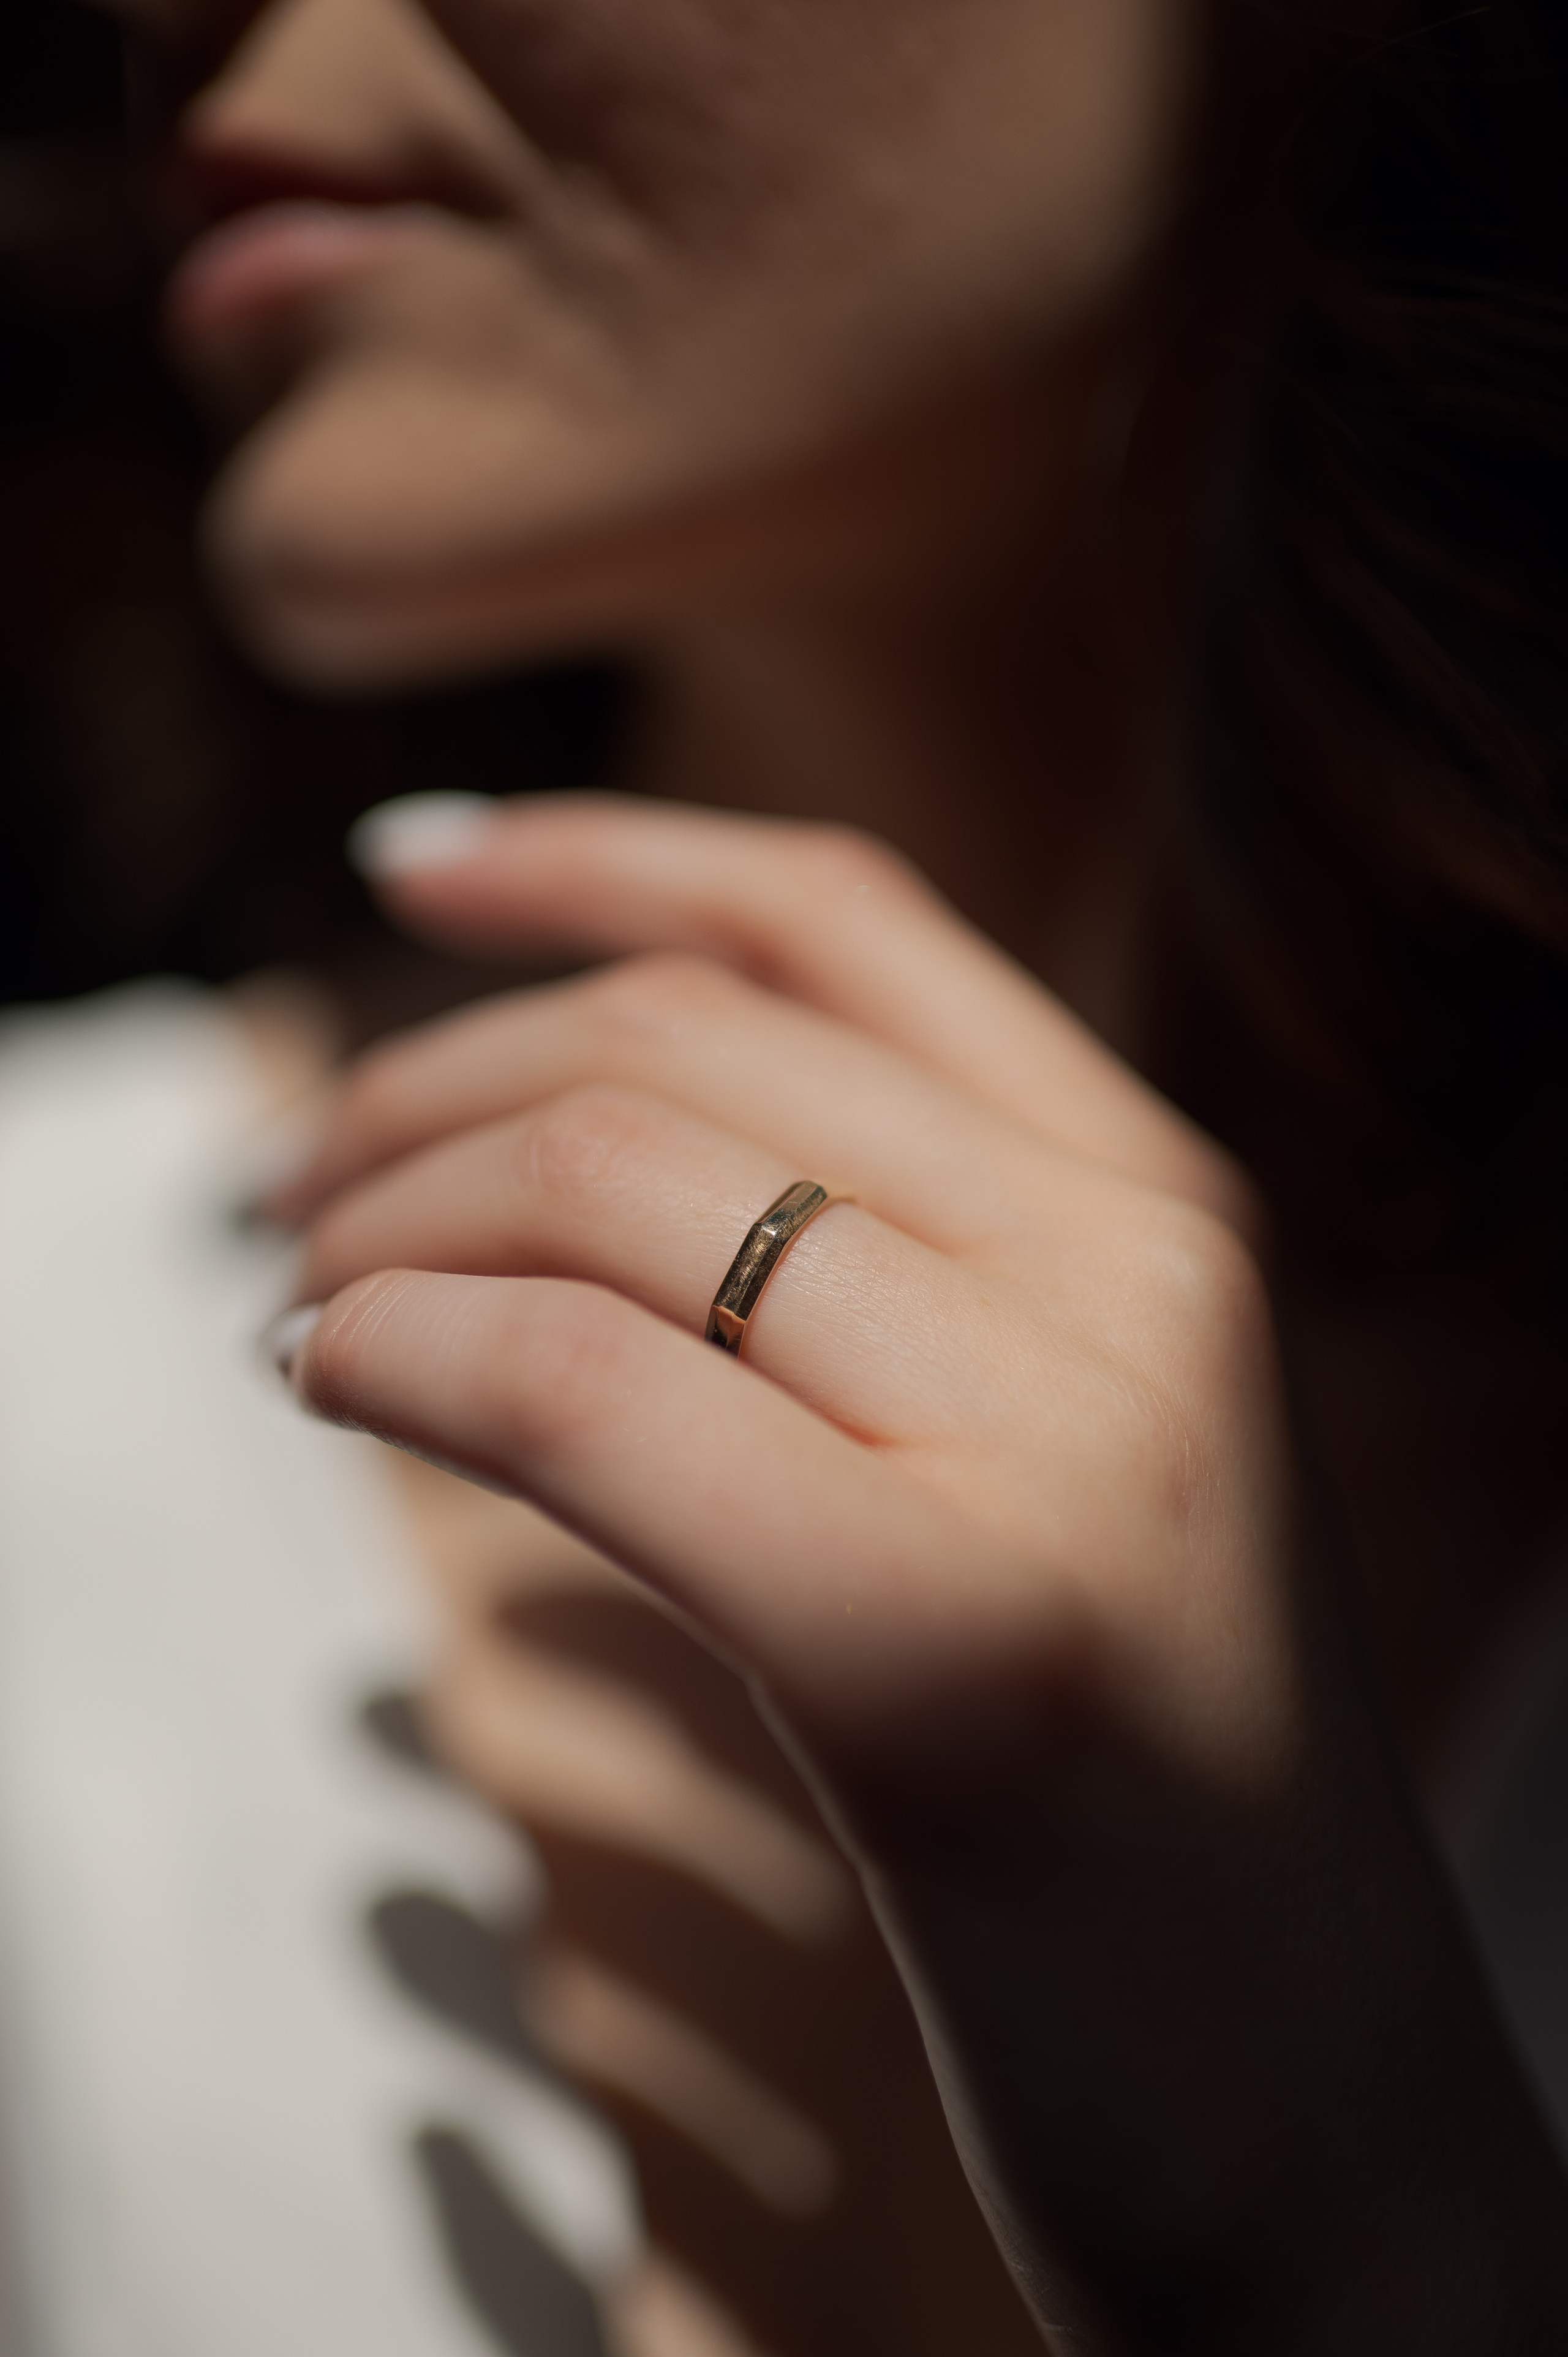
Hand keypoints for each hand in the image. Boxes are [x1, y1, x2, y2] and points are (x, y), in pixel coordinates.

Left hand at [276, 794, 1567, 2352]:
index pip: (837, 917)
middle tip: (292, 1191)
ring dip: (386, 1219)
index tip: (406, 867)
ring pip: (613, 1187)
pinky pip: (583, 1385)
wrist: (1309, 2095)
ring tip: (302, 1304)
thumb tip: (562, 1153)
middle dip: (424, 1085)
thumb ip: (888, 1275)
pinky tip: (335, 1383)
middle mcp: (1134, 1272)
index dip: (596, 855)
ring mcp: (1060, 1440)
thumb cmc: (1143, 1782)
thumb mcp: (1059, 1447)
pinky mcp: (943, 1636)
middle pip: (678, 1045)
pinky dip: (406, 1351)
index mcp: (1165, 1202)